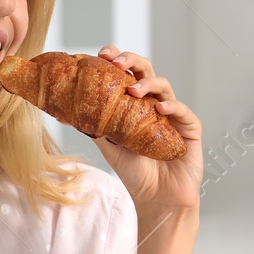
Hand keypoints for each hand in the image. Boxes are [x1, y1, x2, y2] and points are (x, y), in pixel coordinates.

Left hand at [88, 46, 202, 212]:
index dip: (118, 60)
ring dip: (147, 83)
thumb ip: (93, 124)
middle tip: (116, 62)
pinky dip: (171, 105)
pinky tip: (159, 107)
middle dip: (131, 61)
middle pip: (147, 71)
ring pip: (164, 85)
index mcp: (136, 103)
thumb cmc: (135, 171)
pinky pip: (182, 110)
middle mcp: (155, 103)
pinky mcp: (190, 128)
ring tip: (133, 90)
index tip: (101, 55)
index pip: (128, 73)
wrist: (156, 198)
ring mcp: (173, 114)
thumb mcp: (108, 144)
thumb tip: (64, 111)